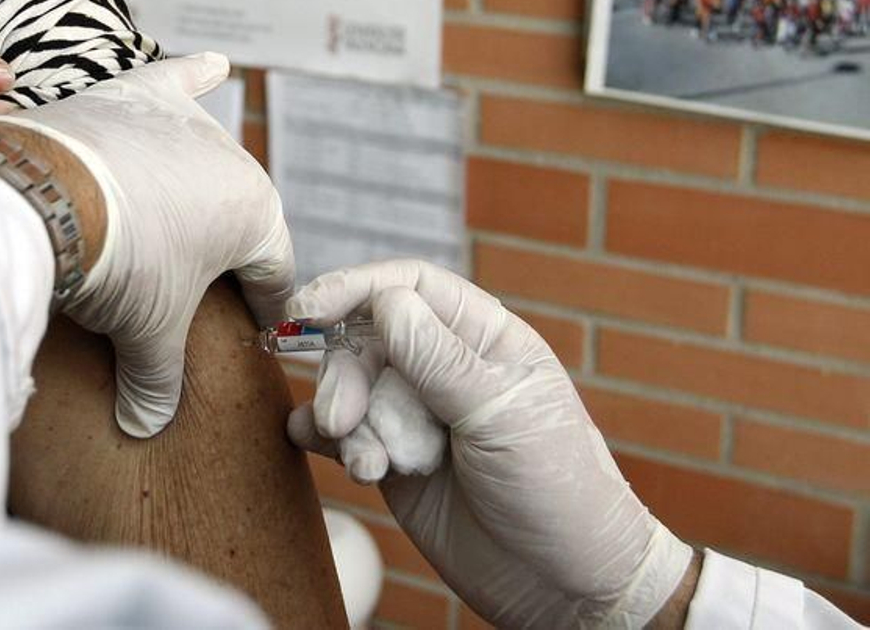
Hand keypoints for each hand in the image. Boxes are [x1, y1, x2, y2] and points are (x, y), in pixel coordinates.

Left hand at [6, 54, 294, 437]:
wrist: (48, 198)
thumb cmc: (116, 267)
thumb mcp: (144, 336)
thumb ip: (157, 381)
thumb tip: (146, 427)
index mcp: (253, 214)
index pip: (271, 271)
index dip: (264, 308)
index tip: (259, 333)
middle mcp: (230, 158)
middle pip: (233, 212)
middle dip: (218, 249)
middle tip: (193, 284)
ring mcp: (178, 122)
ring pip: (201, 155)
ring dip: (198, 177)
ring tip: (198, 196)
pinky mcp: (132, 96)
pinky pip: (174, 82)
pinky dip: (192, 75)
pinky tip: (212, 64)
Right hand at [287, 260, 692, 627]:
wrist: (563, 586)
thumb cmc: (558, 489)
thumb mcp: (501, 416)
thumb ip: (438, 360)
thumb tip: (385, 301)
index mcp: (484, 338)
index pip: (410, 286)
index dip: (355, 288)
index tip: (308, 310)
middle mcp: (445, 368)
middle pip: (368, 339)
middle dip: (346, 375)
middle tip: (339, 418)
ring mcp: (418, 415)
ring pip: (353, 389)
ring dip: (346, 422)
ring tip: (367, 465)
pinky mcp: (396, 459)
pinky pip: (346, 434)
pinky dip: (329, 441)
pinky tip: (320, 448)